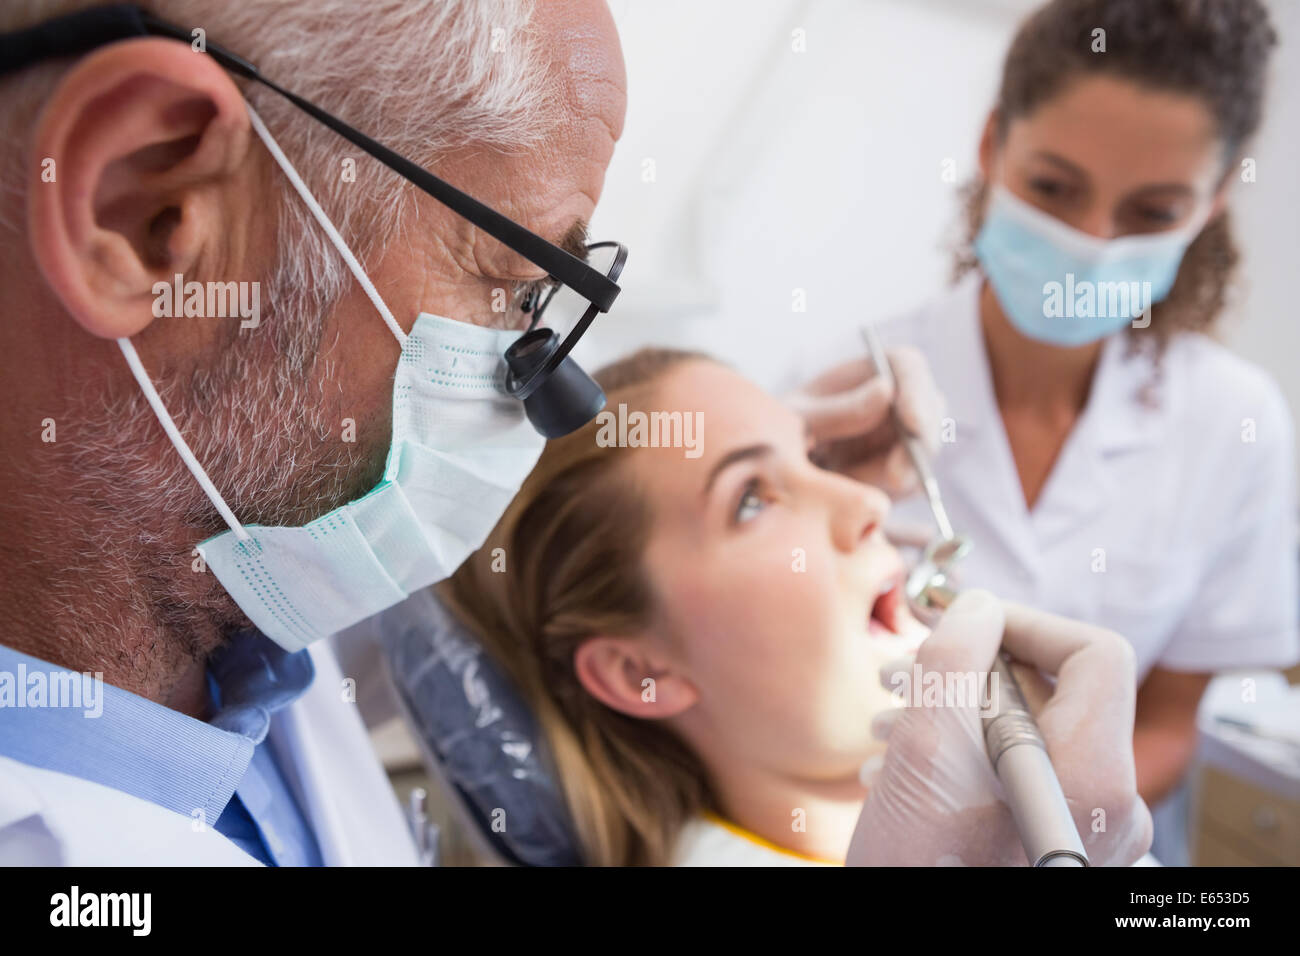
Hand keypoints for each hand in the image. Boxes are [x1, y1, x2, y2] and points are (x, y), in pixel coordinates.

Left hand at [786, 347, 944, 496]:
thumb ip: (838, 410)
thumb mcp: (799, 421)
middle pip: (929, 411)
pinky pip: (908, 483)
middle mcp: (893, 398)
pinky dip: (883, 492)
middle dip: (917, 447)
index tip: (913, 425)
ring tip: (844, 480)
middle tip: (893, 478)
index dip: (917, 393)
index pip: (908, 367)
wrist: (777, 474)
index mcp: (868, 371)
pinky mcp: (901, 467)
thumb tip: (886, 390)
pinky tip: (851, 488)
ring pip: (922, 454)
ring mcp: (901, 433)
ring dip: (891, 475)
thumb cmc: (780, 433)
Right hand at [847, 590, 1152, 865]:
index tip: (966, 622)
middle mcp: (1105, 804)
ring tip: (893, 719)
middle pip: (1057, 692)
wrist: (910, 949)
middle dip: (974, 669)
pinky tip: (906, 763)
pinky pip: (1023, 771)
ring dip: (958, 709)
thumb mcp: (925, 753)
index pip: (1095, 654)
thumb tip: (978, 609)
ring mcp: (1082, 829)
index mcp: (1091, 776)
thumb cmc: (922, 872)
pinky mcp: (1053, 843)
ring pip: (1032, 731)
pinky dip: (967, 751)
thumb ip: (955, 662)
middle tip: (910, 672)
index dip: (1026, 622)